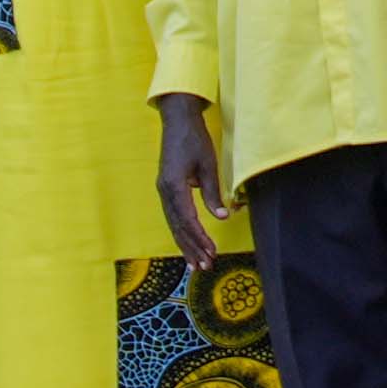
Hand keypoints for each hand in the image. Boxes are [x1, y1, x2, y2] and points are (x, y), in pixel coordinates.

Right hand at [153, 93, 223, 262]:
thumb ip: (213, 192)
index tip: (211, 252)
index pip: (188, 219)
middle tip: (204, 267)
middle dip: (191, 248)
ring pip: (174, 224)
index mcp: (174, 185)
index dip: (200, 238)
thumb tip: (223, 217)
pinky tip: (188, 243)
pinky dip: (181, 231)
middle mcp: (164, 191)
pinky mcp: (166, 189)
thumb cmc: (194, 139)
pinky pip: (173, 215)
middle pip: (178, 226)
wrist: (177, 120)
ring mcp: (163, 191)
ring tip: (196, 263)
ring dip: (185, 244)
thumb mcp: (208, 165)